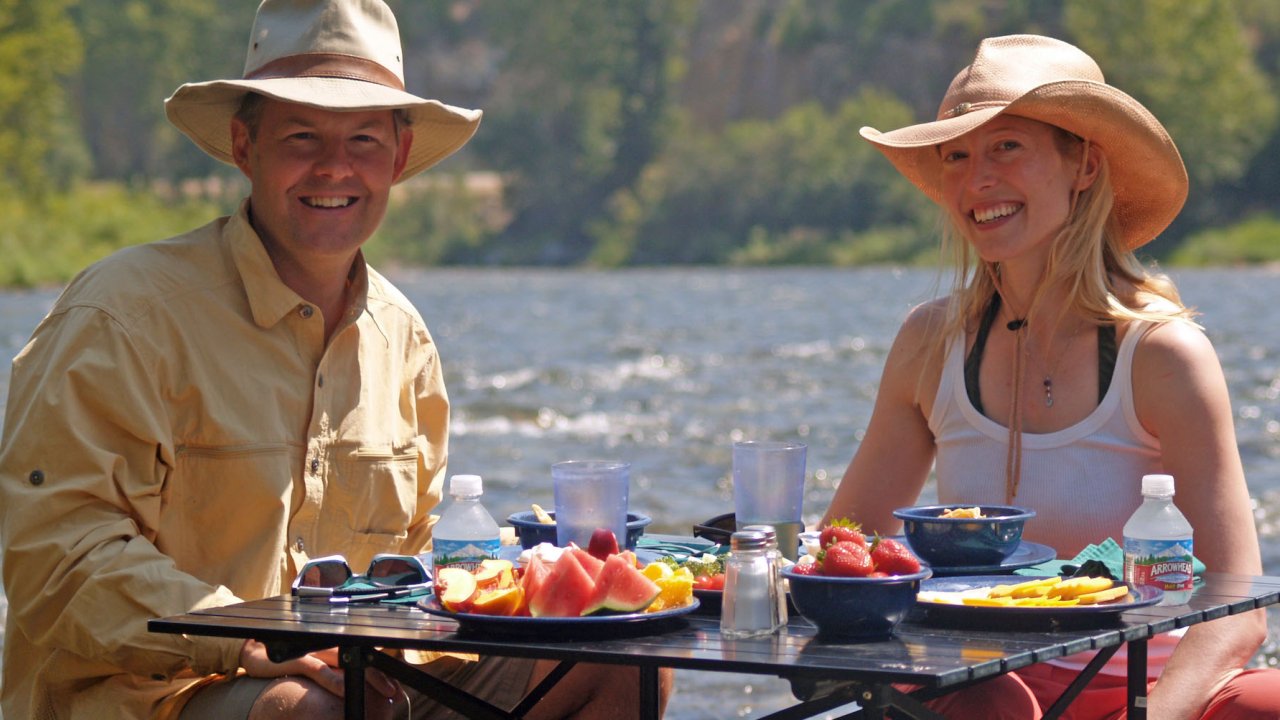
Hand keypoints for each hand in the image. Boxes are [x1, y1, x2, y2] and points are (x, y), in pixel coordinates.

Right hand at [239, 640, 399, 699]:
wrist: (253, 652)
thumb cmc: (287, 660)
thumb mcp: (313, 666)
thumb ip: (332, 672)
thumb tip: (351, 690)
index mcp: (333, 646)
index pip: (363, 657)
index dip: (380, 672)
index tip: (394, 688)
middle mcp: (327, 644)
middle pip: (361, 658)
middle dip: (380, 676)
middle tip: (394, 692)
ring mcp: (313, 650)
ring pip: (347, 662)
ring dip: (365, 678)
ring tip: (382, 692)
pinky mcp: (298, 657)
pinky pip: (320, 670)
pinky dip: (334, 681)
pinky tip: (346, 691)